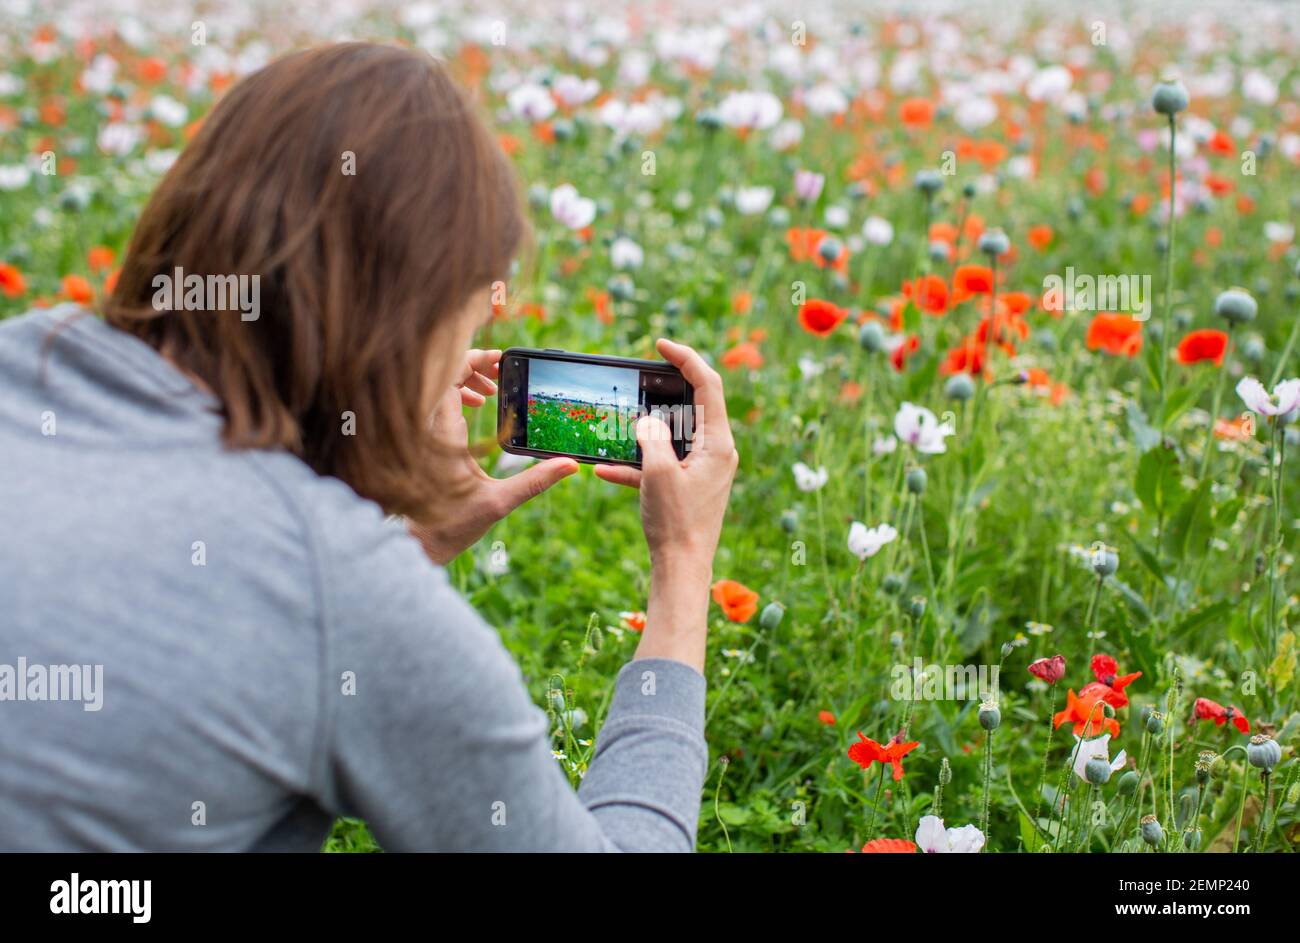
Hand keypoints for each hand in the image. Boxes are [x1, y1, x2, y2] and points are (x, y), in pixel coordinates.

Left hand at [410, 349, 577, 564]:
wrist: (415, 543)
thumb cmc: (450, 525)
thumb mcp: (499, 502)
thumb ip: (536, 481)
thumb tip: (570, 465)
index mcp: (443, 434)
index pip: (450, 376)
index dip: (474, 360)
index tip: (499, 361)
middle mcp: (426, 427)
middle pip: (442, 376)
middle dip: (473, 368)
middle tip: (500, 377)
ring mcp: (420, 432)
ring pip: (437, 388)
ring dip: (464, 382)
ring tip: (491, 394)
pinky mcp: (419, 440)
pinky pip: (434, 402)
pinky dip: (455, 397)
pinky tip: (477, 409)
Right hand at [594, 339, 737, 672]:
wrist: (682, 571)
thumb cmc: (676, 524)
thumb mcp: (658, 474)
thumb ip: (651, 437)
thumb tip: (645, 420)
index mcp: (718, 443)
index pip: (708, 385)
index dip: (686, 358)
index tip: (661, 343)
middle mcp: (716, 452)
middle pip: (692, 405)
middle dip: (662, 392)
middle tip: (638, 379)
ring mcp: (703, 470)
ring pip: (672, 435)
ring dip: (644, 429)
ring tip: (620, 422)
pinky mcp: (688, 487)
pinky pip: (662, 464)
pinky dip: (637, 463)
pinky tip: (605, 470)